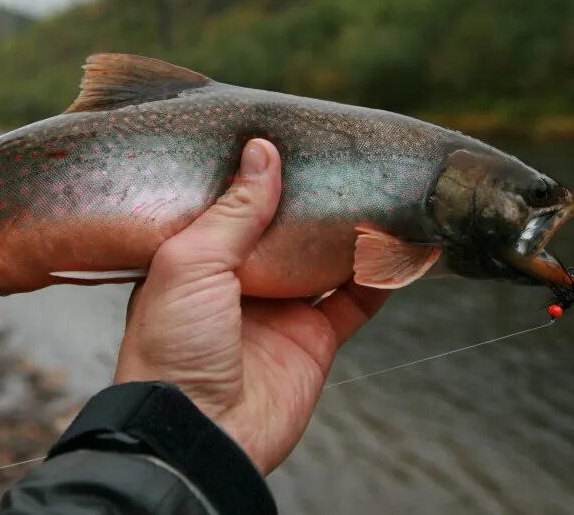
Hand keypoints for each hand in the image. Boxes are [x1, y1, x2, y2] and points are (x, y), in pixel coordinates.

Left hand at [114, 139, 389, 473]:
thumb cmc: (172, 347)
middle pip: (285, 231)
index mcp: (197, 259)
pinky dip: (380, 277)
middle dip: (313, 200)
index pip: (234, 206)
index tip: (289, 139)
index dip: (259, 177)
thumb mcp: (190, 262)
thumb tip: (263, 151)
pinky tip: (401, 246)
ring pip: (325, 261)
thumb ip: (234, 210)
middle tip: (344, 160)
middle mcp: (238, 282)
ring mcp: (278, 312)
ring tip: (382, 192)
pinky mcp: (313, 343)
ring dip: (353, 233)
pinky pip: (355, 302)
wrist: (198, 434)